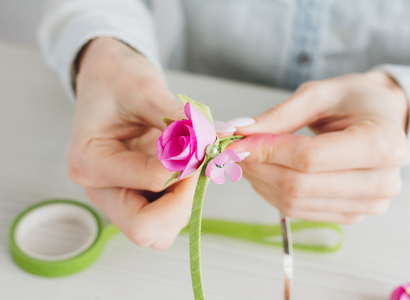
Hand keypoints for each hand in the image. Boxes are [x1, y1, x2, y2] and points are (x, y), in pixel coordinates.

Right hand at [68, 37, 195, 248]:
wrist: (110, 80)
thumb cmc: (118, 81)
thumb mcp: (148, 91)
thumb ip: (181, 120)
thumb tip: (216, 138)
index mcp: (90, 162)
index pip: (149, 182)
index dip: (186, 167)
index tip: (204, 145)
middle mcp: (100, 189)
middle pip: (145, 228)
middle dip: (184, 200)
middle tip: (200, 165)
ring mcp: (117, 198)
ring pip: (158, 231)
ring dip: (184, 204)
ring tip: (192, 165)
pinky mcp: (134, 199)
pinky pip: (163, 221)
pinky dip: (182, 203)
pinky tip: (186, 171)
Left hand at [228, 71, 408, 223]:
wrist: (382, 119)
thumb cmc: (354, 101)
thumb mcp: (319, 94)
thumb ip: (279, 116)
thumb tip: (238, 132)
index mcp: (383, 143)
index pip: (310, 157)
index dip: (266, 151)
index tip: (235, 142)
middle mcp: (382, 180)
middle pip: (300, 185)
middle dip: (258, 167)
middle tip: (235, 150)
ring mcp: (369, 204)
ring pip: (295, 203)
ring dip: (262, 182)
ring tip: (250, 158)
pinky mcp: (353, 214)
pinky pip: (300, 211)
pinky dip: (274, 193)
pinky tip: (267, 172)